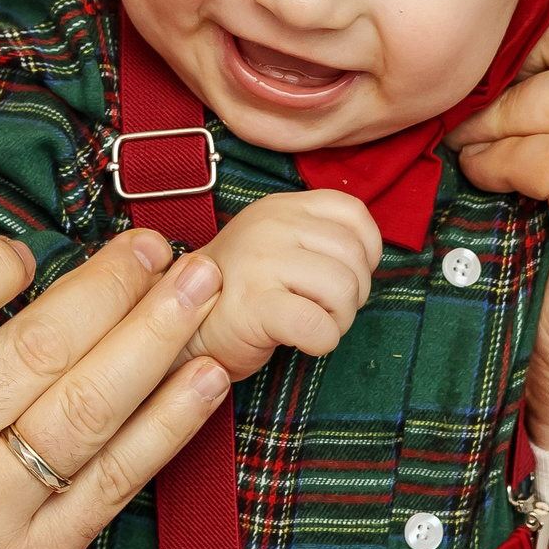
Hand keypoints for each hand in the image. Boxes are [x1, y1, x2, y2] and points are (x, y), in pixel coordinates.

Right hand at [186, 189, 383, 378]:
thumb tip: (367, 261)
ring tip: (311, 325)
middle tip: (326, 311)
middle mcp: (271, 225)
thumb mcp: (277, 248)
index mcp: (280, 207)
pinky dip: (322, 341)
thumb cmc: (237, 294)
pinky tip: (301, 341)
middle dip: (354, 294)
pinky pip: (318, 324)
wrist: (181, 328)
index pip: (352, 212)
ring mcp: (260, 261)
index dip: (367, 250)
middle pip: (353, 255)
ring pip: (343, 289)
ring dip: (339, 319)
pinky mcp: (254, 304)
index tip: (348, 276)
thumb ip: (315, 241)